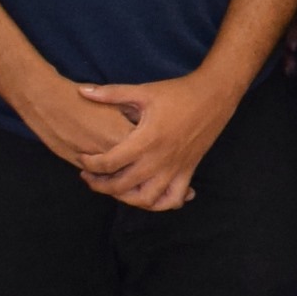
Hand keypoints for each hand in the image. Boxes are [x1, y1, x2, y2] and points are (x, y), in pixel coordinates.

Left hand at [63, 72, 243, 211]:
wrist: (214, 96)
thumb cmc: (177, 93)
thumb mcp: (143, 91)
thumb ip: (111, 94)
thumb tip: (82, 91)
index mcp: (146, 140)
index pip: (109, 163)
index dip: (90, 164)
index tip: (82, 158)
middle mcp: (159, 160)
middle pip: (122, 186)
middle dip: (100, 185)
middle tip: (89, 177)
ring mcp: (175, 169)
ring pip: (146, 199)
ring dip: (126, 198)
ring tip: (115, 188)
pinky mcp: (188, 172)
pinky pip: (172, 199)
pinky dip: (159, 204)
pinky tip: (148, 196)